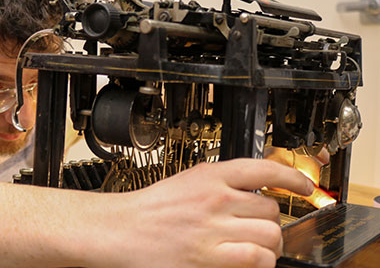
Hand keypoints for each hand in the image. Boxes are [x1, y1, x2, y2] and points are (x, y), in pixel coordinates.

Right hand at [116, 159, 312, 267]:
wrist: (121, 230)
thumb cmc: (150, 209)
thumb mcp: (187, 182)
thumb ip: (220, 184)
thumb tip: (254, 191)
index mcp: (210, 175)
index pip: (265, 169)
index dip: (293, 178)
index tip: (305, 187)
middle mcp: (215, 198)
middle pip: (271, 208)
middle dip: (271, 221)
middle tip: (261, 228)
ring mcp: (214, 228)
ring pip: (270, 234)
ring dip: (269, 244)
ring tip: (256, 247)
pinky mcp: (210, 257)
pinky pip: (256, 258)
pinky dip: (260, 262)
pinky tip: (249, 260)